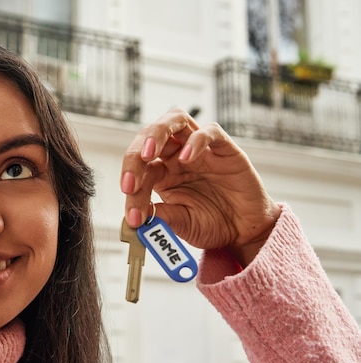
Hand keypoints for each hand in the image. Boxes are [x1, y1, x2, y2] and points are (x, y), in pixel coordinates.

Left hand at [120, 108, 280, 265]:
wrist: (244, 231)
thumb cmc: (211, 224)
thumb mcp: (181, 224)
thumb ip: (161, 217)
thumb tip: (136, 217)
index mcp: (161, 174)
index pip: (139, 171)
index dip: (132, 192)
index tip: (133, 217)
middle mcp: (176, 156)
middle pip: (148, 138)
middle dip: (133, 157)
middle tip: (129, 183)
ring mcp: (199, 149)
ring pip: (175, 120)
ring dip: (155, 134)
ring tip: (147, 154)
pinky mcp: (224, 149)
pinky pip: (209, 132)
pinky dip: (196, 140)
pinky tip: (186, 158)